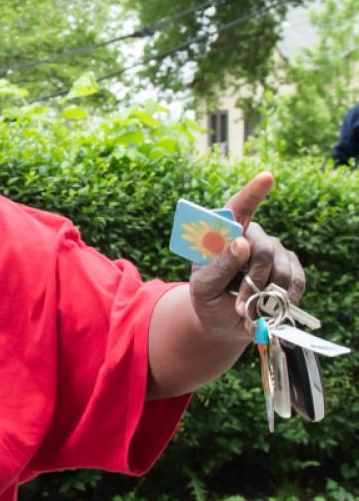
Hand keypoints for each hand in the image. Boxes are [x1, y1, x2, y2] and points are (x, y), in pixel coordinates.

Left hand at [188, 172, 306, 340]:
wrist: (224, 322)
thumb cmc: (208, 299)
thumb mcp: (204, 286)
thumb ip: (219, 266)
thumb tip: (242, 243)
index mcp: (225, 234)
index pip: (238, 208)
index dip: (252, 193)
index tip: (266, 178)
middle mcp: (252, 236)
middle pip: (263, 249)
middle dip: (252, 280)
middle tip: (239, 304)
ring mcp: (274, 251)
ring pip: (280, 268)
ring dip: (266, 295)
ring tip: (248, 311)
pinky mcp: (290, 268)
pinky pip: (295, 281)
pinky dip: (283, 300)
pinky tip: (269, 310)